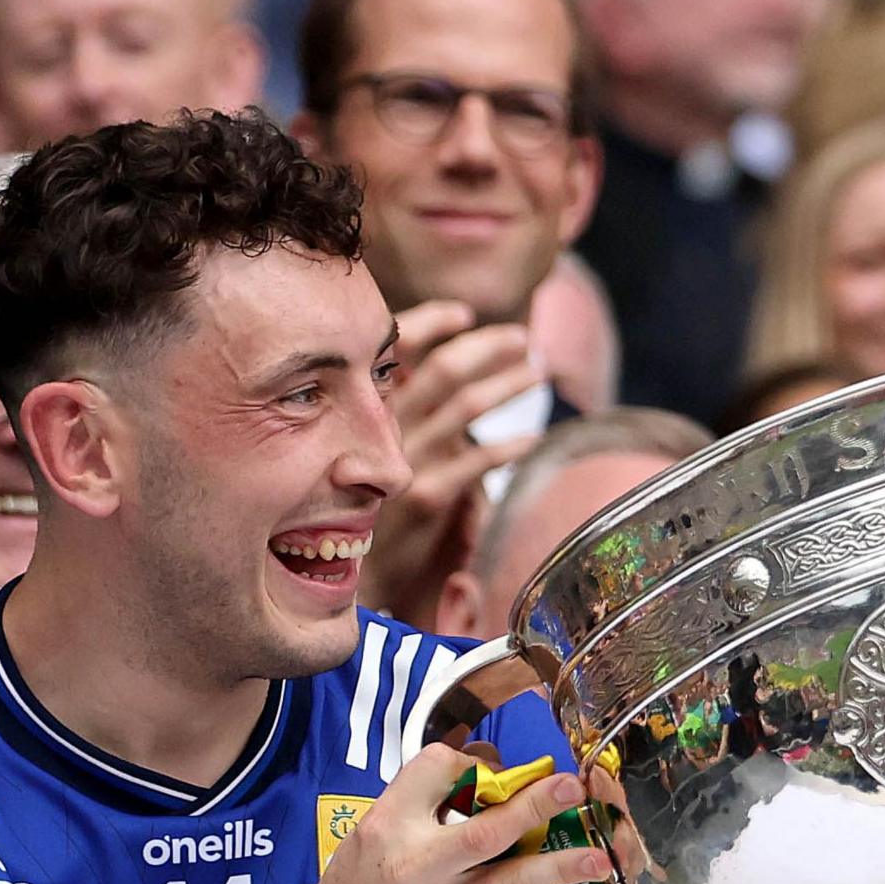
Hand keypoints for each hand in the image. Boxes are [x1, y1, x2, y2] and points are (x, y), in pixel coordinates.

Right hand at [256, 743, 619, 883]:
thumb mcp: (367, 841)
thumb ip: (418, 805)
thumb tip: (482, 765)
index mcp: (387, 828)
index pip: (435, 768)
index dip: (469, 759)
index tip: (494, 765)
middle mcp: (417, 866)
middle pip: (487, 828)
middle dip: (537, 803)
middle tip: (576, 786)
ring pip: (517, 880)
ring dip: (566, 865)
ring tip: (605, 852)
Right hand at [363, 301, 541, 624]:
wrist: (346, 569)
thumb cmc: (363, 503)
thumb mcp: (373, 447)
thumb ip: (406, 413)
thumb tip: (448, 374)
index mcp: (367, 409)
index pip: (393, 349)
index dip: (431, 323)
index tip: (464, 314)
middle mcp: (382, 428)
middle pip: (443, 369)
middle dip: (488, 347)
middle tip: (521, 339)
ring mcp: (404, 461)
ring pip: (466, 405)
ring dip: (509, 384)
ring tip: (538, 373)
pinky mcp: (426, 497)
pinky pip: (478, 460)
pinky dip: (510, 445)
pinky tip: (533, 438)